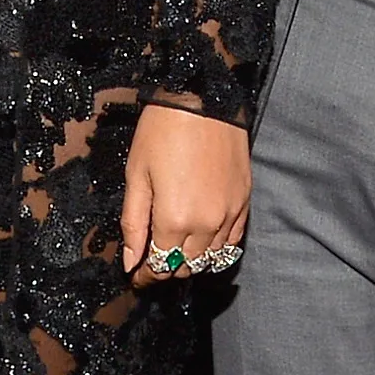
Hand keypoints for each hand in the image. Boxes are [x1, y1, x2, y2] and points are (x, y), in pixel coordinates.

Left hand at [120, 103, 249, 282]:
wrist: (203, 99)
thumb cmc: (162, 131)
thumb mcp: (136, 175)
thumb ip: (133, 224)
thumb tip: (131, 262)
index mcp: (174, 219)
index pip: (159, 266)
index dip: (146, 276)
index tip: (137, 276)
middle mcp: (206, 224)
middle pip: (186, 266)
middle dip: (165, 269)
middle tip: (151, 260)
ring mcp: (229, 214)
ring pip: (210, 258)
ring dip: (191, 260)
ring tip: (175, 248)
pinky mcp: (244, 202)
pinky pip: (232, 241)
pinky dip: (216, 247)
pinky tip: (202, 238)